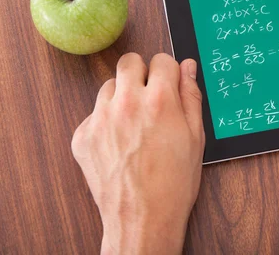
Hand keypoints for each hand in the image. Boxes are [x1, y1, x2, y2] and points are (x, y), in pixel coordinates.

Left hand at [71, 53, 204, 254]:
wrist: (142, 219)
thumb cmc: (173, 182)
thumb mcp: (196, 137)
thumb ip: (191, 95)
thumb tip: (188, 67)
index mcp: (159, 100)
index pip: (162, 60)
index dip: (169, 72)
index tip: (169, 84)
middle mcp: (127, 102)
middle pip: (129, 61)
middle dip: (142, 73)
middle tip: (150, 96)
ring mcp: (100, 119)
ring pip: (109, 86)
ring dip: (122, 96)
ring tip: (134, 124)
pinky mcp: (82, 136)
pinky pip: (94, 114)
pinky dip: (106, 122)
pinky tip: (120, 143)